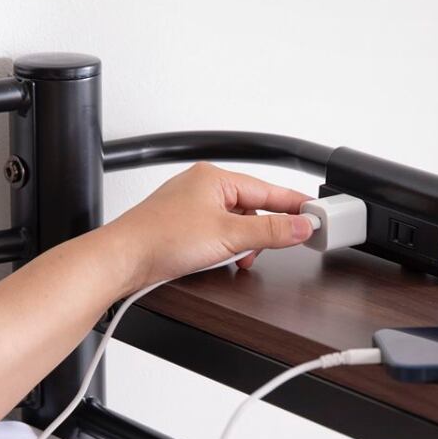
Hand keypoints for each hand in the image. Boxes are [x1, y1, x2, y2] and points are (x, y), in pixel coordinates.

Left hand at [104, 161, 314, 293]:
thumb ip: (271, 231)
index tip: (316, 216)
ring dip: (241, 246)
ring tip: (233, 259)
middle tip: (265, 250)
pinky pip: (218, 235)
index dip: (294, 205)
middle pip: (253, 209)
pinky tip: (218, 261)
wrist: (121, 260)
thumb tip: (301, 226)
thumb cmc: (160, 238)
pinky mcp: (182, 227)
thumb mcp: (228, 236)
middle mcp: (202, 187)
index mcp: (214, 177)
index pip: (268, 189)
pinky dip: (224, 250)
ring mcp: (191, 207)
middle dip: (260, 234)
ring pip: (235, 225)